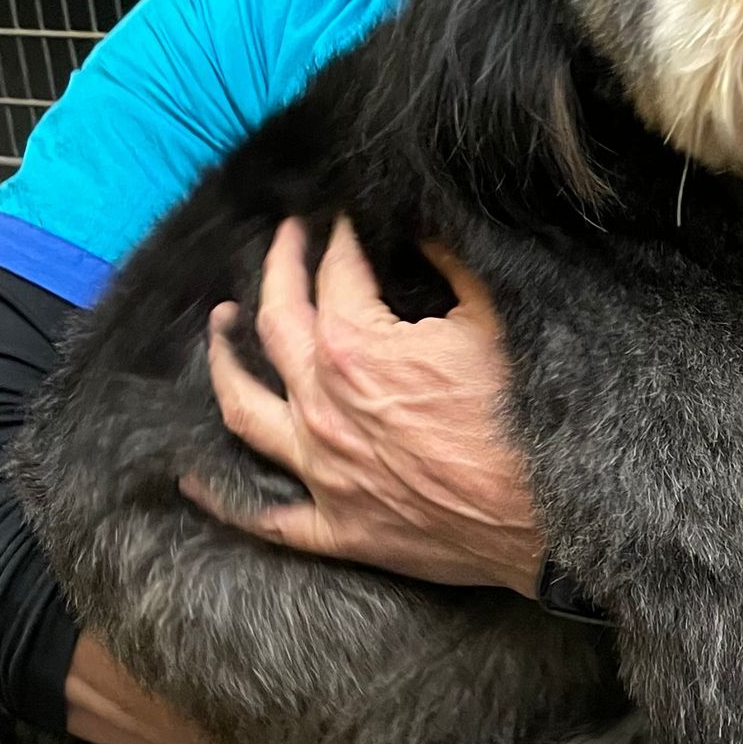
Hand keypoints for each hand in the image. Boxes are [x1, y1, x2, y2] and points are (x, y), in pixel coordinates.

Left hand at [185, 217, 544, 594]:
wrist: (548, 519)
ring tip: (219, 328)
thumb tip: (425, 232)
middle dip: (279, 268)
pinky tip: (193, 480)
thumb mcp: (495, 324)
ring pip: (244, 408)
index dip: (340, 236)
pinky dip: (223, 497)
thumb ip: (453, 268)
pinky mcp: (335, 526)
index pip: (336, 272)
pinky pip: (263, 515)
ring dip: (223, 361)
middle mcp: (323, 404)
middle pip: (276, 323)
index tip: (345, 217)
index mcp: (358, 348)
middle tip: (285, 237)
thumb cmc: (526, 422)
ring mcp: (322, 469)